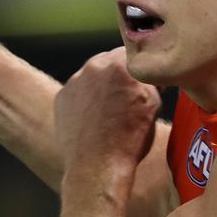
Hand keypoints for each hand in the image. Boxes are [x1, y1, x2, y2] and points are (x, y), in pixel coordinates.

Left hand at [55, 47, 161, 173]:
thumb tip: (151, 74)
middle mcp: (94, 67)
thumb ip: (150, 80)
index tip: (144, 77)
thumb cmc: (130, 137)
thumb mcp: (154, 104)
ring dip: (102, 85)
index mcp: (120, 65)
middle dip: (120, 73)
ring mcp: (74, 81)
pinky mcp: (62, 97)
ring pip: (93, 75)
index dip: (140, 65)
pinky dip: (86, 99)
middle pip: (111, 60)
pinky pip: (78, 90)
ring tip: (110, 109)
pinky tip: (95, 117)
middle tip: (128, 94)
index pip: (133, 51)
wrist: (97, 165)